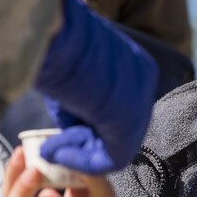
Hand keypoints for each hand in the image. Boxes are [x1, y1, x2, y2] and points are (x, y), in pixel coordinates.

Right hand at [34, 0, 158, 173]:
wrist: (55, 35)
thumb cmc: (53, 43)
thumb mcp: (70, 71)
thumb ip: (77, 101)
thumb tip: (68, 130)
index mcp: (133, 61)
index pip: (116, 103)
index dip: (86, 122)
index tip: (61, 129)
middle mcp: (144, 79)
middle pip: (118, 125)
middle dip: (85, 140)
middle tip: (55, 145)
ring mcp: (141, 101)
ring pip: (115, 144)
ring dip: (80, 152)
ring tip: (52, 147)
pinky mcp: (130, 124)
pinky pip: (112, 158)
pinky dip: (82, 161)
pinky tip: (56, 151)